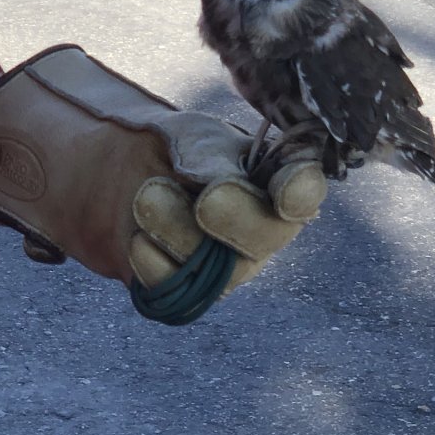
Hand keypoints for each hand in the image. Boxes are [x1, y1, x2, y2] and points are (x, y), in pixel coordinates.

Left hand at [0, 46, 325, 322]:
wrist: (131, 180)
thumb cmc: (182, 154)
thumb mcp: (198, 142)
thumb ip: (214, 162)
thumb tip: (219, 185)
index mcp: (280, 183)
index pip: (303, 189)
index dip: (302, 193)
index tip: (289, 192)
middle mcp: (266, 231)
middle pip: (265, 234)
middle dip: (234, 216)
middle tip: (206, 200)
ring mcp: (232, 268)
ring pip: (215, 264)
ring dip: (175, 225)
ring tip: (148, 194)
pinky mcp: (192, 293)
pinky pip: (175, 288)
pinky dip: (151, 258)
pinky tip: (139, 238)